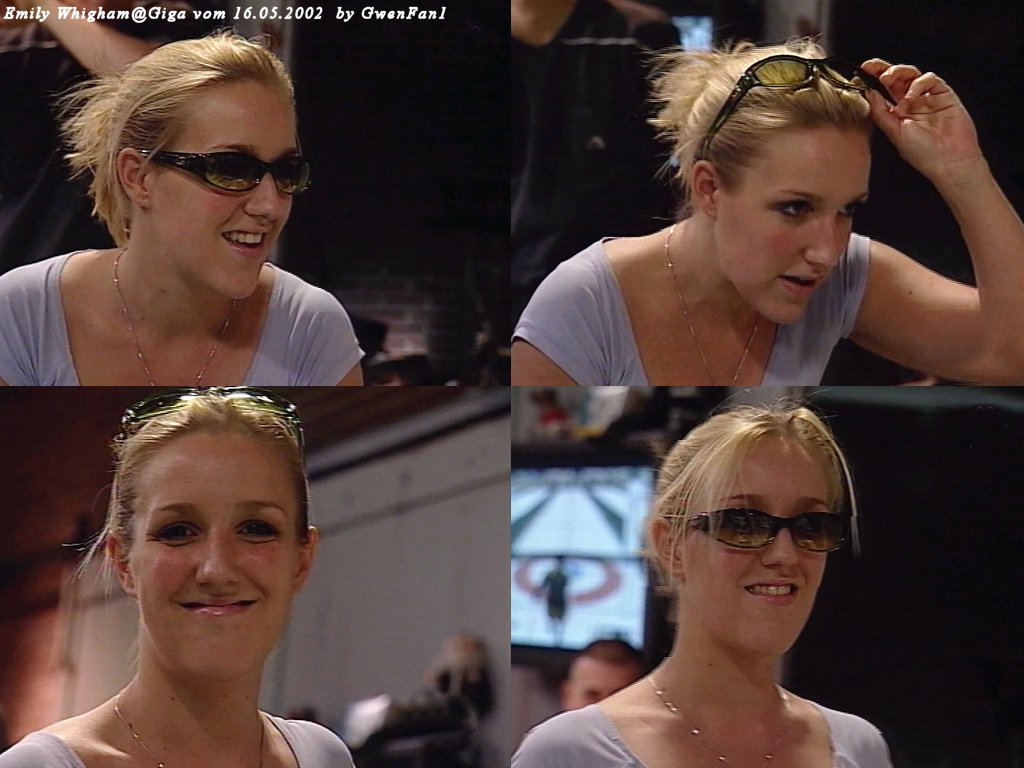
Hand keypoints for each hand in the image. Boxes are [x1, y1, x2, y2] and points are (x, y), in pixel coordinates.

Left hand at [861, 58, 981, 181]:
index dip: (873, 79)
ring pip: (912, 75)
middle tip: (872, 67)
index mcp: (897, 112)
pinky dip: (918, 83)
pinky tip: (911, 96)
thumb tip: (868, 93)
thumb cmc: (923, 153)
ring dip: (898, 72)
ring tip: (888, 78)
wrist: (949, 161)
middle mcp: (911, 103)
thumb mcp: (894, 133)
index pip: (883, 91)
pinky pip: (929, 79)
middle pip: (896, 78)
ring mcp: (927, 97)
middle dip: (883, 69)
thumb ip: (880, 113)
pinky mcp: (943, 93)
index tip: (862, 72)